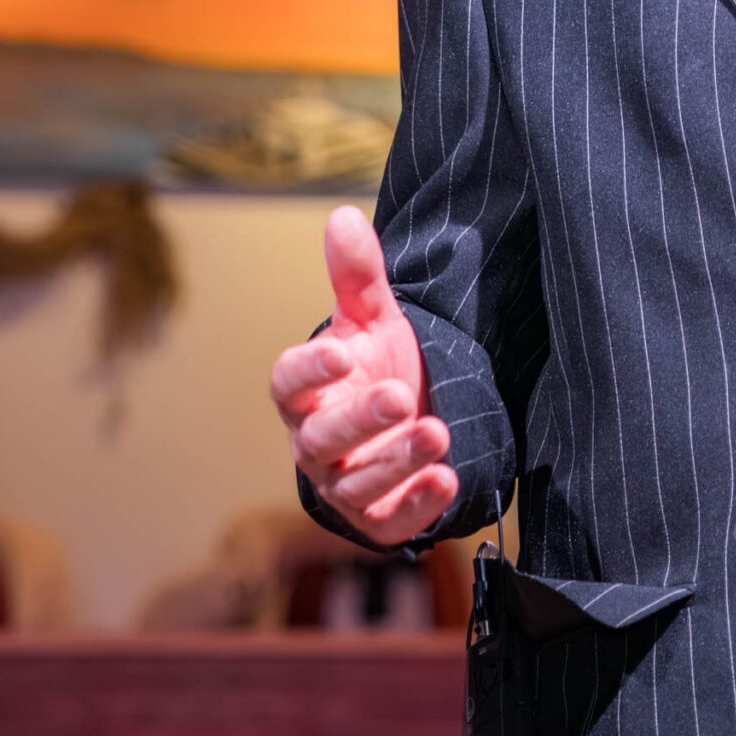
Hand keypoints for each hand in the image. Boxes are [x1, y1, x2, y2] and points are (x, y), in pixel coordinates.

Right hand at [269, 206, 458, 545]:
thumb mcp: (373, 320)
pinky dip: (415, 505)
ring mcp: (344, 484)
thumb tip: (343, 216)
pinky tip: (447, 480)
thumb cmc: (377, 366)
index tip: (340, 350)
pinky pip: (388, 520)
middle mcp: (315, 443)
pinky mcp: (376, 517)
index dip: (310, 369)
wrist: (408, 420)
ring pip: (358, 482)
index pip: (288, 383)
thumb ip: (357, 276)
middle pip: (323, 438)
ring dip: (397, 460)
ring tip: (439, 433)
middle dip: (360, 419)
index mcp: (305, 393)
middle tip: (399, 396)